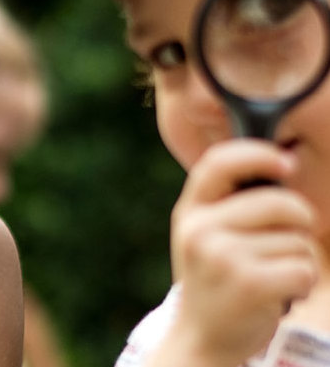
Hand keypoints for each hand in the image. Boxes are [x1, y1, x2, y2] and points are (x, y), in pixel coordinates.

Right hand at [162, 139, 316, 364]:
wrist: (201, 338)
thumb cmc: (214, 281)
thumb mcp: (203, 236)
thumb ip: (227, 204)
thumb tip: (282, 165)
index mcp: (189, 212)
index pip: (219, 163)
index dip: (257, 154)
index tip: (286, 162)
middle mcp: (200, 230)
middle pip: (279, 203)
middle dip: (300, 221)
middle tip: (288, 241)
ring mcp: (223, 256)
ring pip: (298, 240)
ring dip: (299, 261)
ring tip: (272, 276)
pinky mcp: (250, 284)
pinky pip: (304, 268)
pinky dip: (304, 283)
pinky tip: (281, 293)